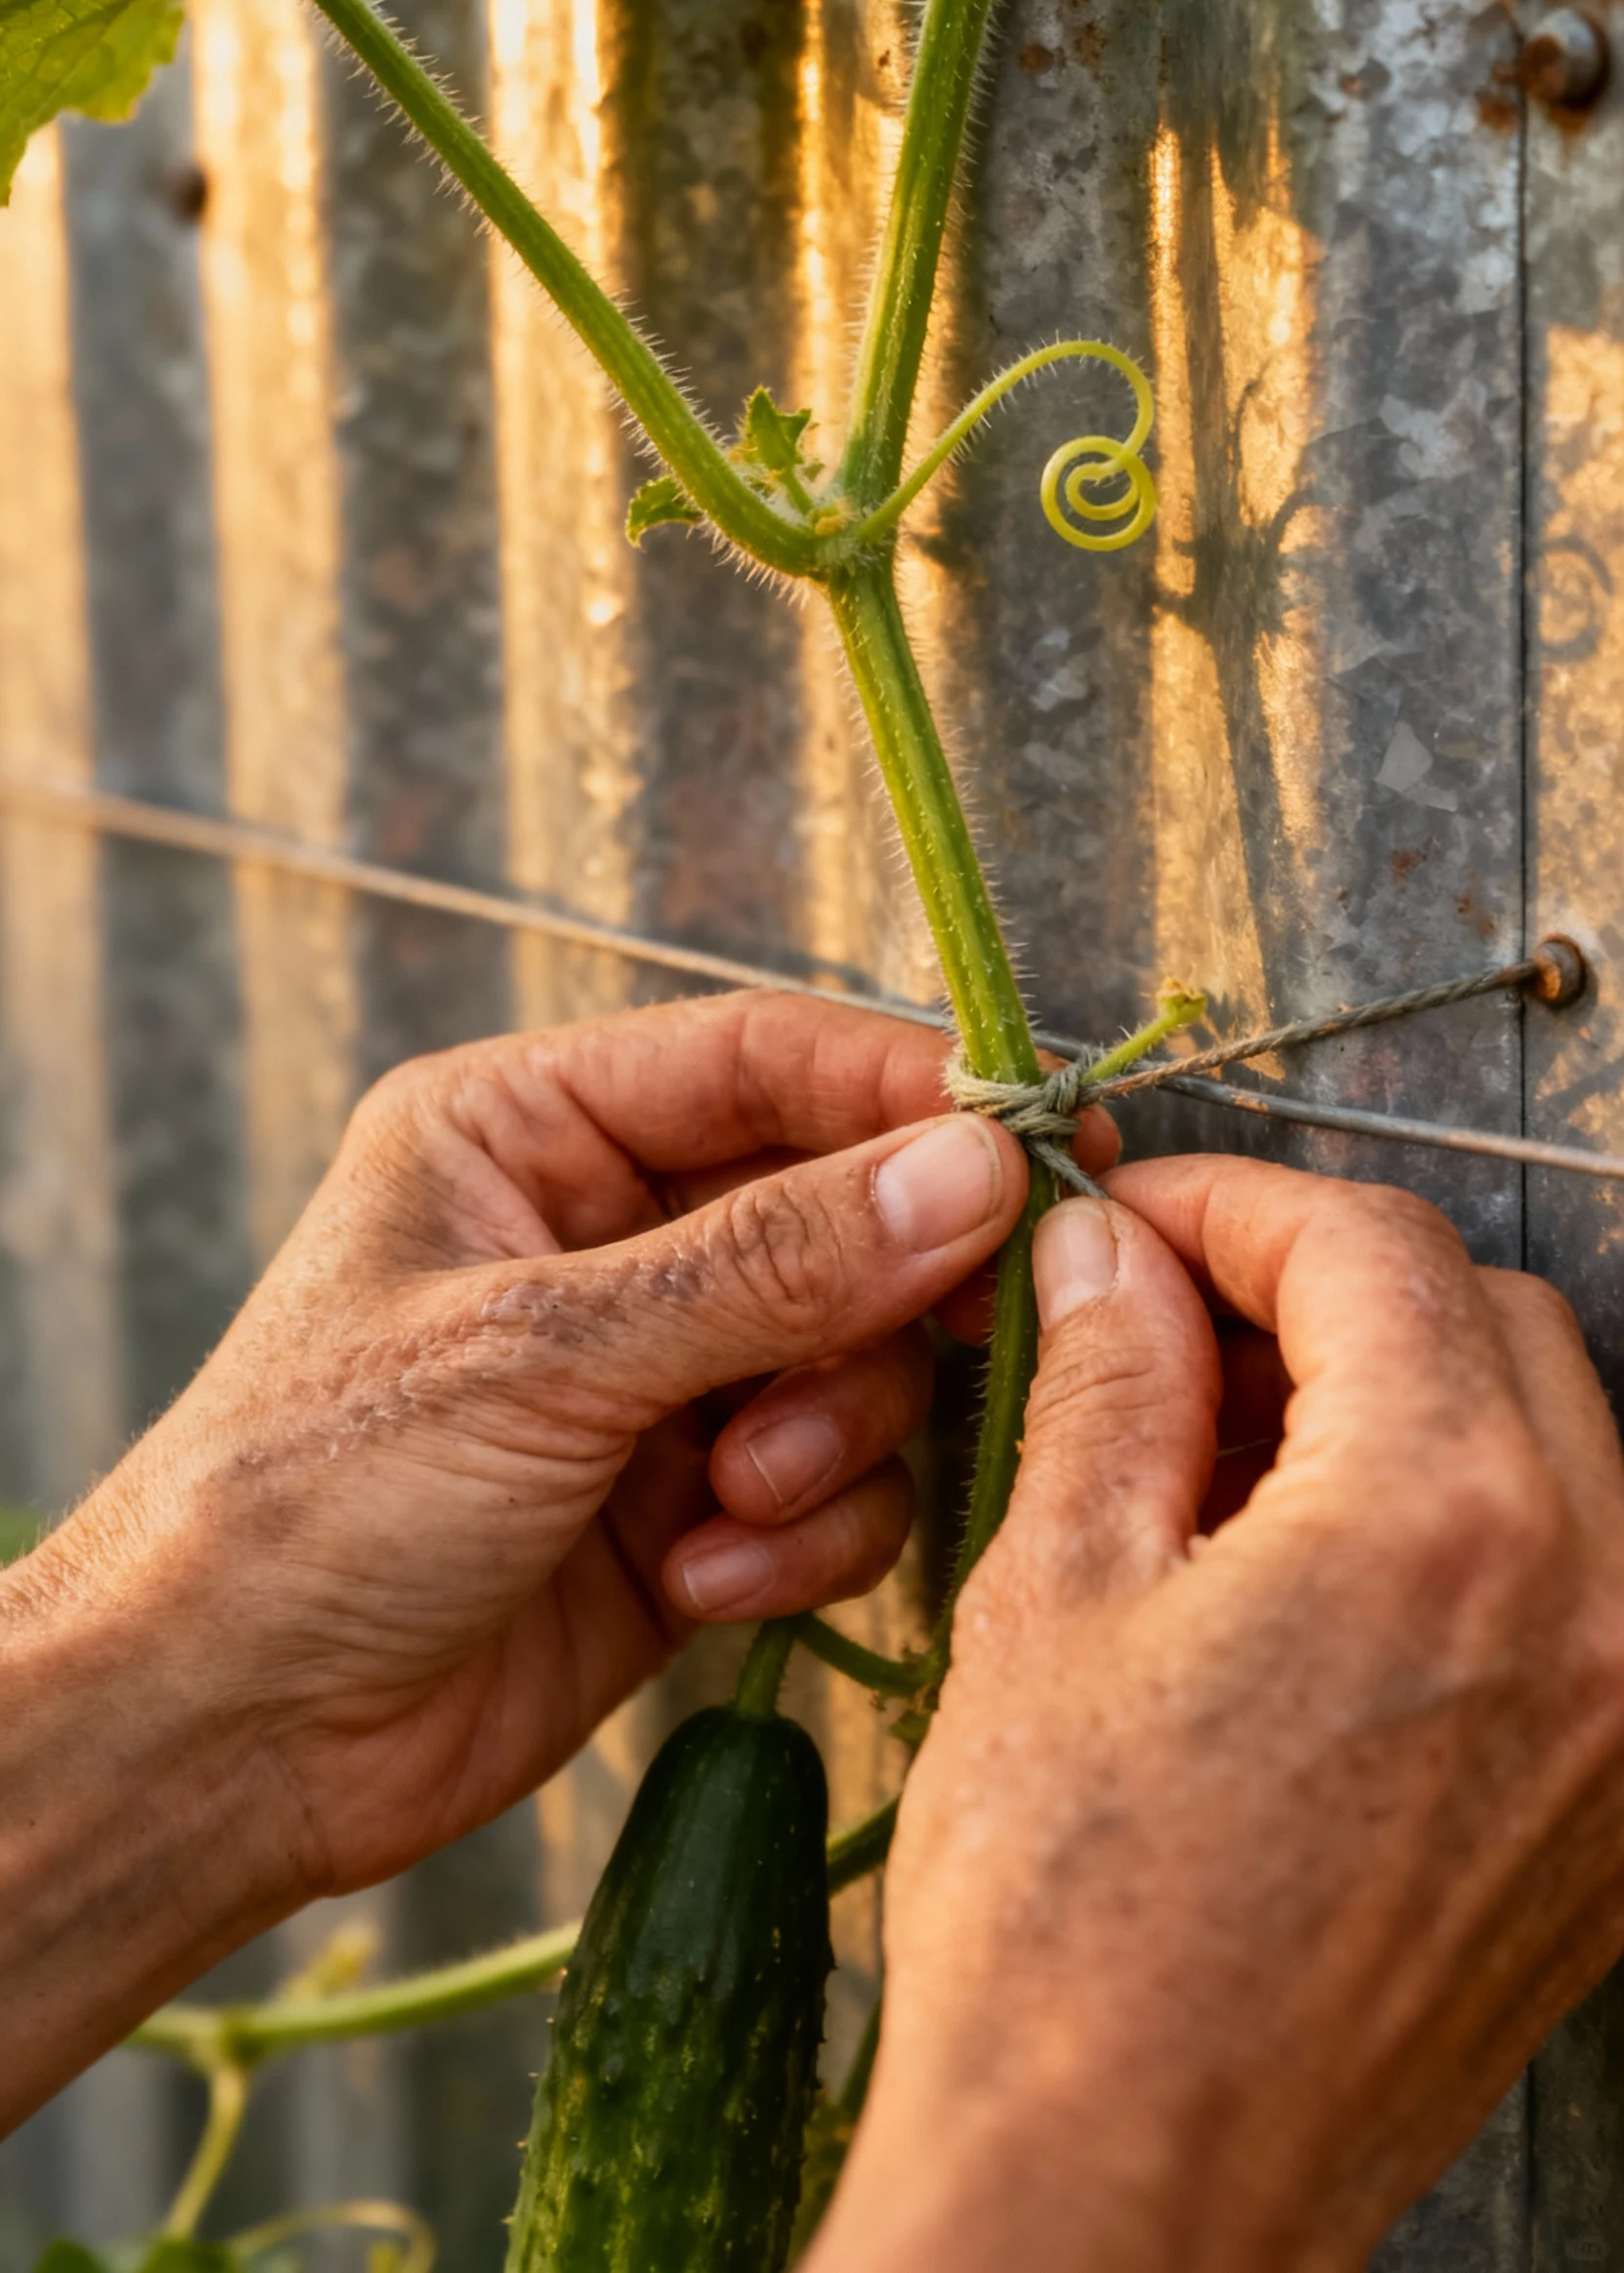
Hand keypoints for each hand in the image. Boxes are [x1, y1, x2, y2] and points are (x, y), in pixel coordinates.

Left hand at [1, 993, 1119, 2126]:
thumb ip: (771, 1262)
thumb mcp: (542, 1353)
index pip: (764, 1060)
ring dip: (831, 1434)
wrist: (226, 1743)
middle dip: (882, 1295)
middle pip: (839, 1208)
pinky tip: (701, 1585)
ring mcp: (659, 1374)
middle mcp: (608, 1234)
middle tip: (976, 1333)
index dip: (913, 1095)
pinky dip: (801, 1539)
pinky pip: (834, 1490)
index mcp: (532, 1128)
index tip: (1053, 1142)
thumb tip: (977, 1167)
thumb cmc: (318, 1498)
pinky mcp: (696, 1506)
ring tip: (738, 1500)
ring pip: (858, 1356)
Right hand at [818, 1156, 1623, 2272]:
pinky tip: (1320, 1573)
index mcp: (1443, 1527)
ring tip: (1238, 1458)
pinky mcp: (1620, 1815)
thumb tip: (1114, 1259)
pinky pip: (1582, 1583)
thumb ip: (1109, 1385)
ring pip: (1556, 1439)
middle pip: (1491, 1320)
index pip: (1373, 1250)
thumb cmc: (1064, 1922)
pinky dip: (1469, 1524)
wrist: (1128, 2196)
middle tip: (1177, 1331)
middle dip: (1329, 1291)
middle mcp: (1593, 1607)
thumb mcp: (1051, 1599)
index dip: (1234, 1207)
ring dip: (1408, 1399)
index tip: (1143, 1229)